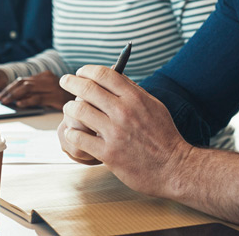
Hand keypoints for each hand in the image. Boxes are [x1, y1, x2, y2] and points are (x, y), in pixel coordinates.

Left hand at [0, 71, 72, 108]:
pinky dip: (27, 101)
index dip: (10, 87)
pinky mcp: (56, 97)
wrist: (86, 102)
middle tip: (0, 98)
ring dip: (14, 95)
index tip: (1, 94)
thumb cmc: (66, 100)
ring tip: (6, 102)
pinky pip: (38, 98)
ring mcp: (52, 87)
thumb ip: (37, 92)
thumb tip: (18, 99)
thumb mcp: (51, 92)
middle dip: (9, 91)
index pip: (24, 79)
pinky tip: (20, 105)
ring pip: (28, 89)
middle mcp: (48, 79)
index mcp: (46, 76)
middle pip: (24, 83)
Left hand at [57, 65, 192, 195]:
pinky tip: (73, 131)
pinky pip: (79, 138)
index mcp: (136, 98)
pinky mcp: (108, 154)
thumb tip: (115, 76)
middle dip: (71, 82)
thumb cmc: (163, 136)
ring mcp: (115, 133)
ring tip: (69, 108)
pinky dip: (72, 132)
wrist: (174, 167)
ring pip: (79, 111)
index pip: (105, 74)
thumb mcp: (154, 106)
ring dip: (69, 107)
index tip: (80, 71)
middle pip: (88, 89)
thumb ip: (134, 91)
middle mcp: (124, 112)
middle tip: (64, 80)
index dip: (88, 70)